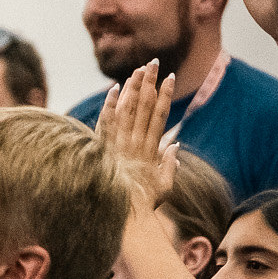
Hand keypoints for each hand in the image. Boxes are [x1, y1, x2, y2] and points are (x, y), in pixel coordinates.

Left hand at [97, 59, 177, 207]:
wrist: (121, 216)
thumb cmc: (144, 204)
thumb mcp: (164, 186)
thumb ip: (170, 165)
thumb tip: (174, 145)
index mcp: (152, 149)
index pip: (161, 115)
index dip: (166, 94)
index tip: (171, 77)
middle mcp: (136, 143)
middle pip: (145, 106)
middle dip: (150, 82)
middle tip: (154, 61)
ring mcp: (118, 145)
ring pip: (127, 110)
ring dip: (133, 88)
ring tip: (138, 69)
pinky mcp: (103, 149)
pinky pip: (106, 123)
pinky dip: (110, 105)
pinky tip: (114, 89)